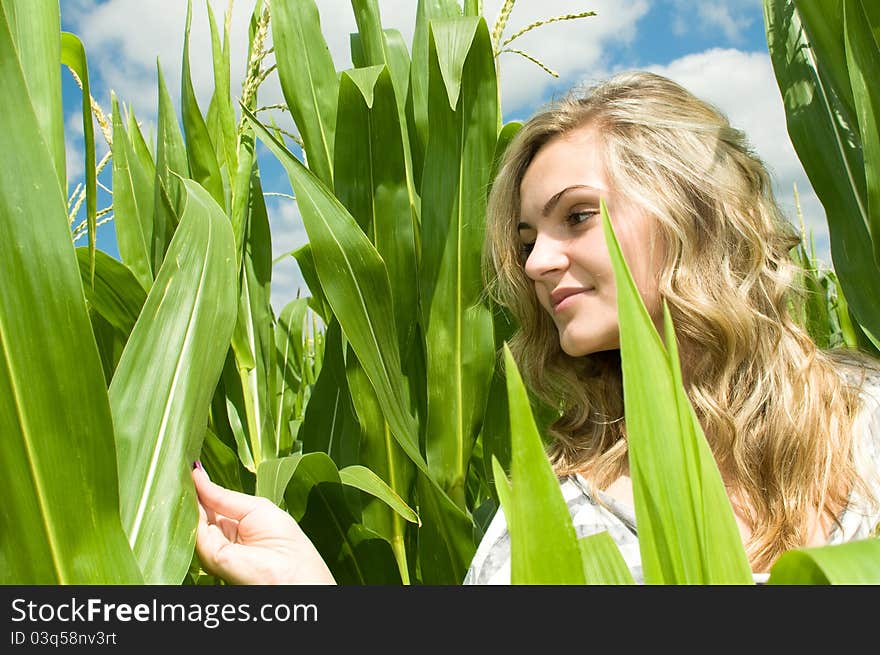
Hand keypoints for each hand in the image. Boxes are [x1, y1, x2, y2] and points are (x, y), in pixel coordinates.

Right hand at [191, 464, 335, 584]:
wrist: (294, 571)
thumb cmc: (284, 540)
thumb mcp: (253, 507)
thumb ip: (222, 495)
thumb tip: (197, 473)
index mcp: (235, 525)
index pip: (211, 503)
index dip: (200, 486)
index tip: (188, 464)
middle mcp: (221, 537)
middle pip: (200, 510)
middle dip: (190, 490)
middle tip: (178, 465)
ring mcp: (214, 548)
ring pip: (193, 519)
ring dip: (187, 497)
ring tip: (180, 473)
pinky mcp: (210, 556)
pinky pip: (196, 529)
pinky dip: (190, 509)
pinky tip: (188, 490)